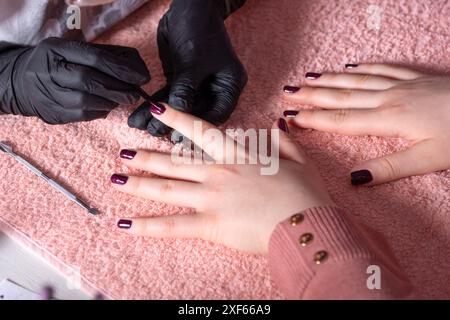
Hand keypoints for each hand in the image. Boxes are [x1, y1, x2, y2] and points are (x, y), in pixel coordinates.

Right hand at [2, 37, 149, 123]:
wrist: (22, 82)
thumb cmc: (59, 63)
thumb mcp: (76, 50)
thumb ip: (106, 56)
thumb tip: (139, 70)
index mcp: (57, 49)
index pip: (94, 58)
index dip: (121, 69)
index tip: (142, 77)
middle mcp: (49, 71)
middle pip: (89, 81)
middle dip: (118, 89)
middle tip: (136, 94)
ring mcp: (48, 94)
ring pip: (86, 101)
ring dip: (111, 101)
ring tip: (122, 99)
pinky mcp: (53, 114)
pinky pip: (83, 116)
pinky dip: (100, 111)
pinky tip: (107, 106)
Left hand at [112, 103, 332, 253]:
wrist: (305, 223)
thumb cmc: (304, 194)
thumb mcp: (300, 160)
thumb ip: (283, 141)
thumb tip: (272, 128)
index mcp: (238, 156)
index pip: (201, 132)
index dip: (176, 119)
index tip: (156, 110)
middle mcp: (218, 173)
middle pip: (174, 162)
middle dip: (147, 157)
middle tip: (125, 153)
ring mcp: (211, 198)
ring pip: (166, 188)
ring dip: (138, 184)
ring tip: (115, 179)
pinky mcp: (211, 224)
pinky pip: (173, 226)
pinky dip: (147, 226)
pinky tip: (124, 224)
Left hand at [128, 0, 246, 136]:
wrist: (186, 6)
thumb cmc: (198, 30)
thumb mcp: (193, 61)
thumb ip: (184, 89)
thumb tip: (173, 116)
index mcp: (230, 86)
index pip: (217, 114)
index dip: (198, 126)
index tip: (178, 135)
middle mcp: (216, 89)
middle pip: (196, 114)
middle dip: (175, 125)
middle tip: (156, 132)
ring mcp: (198, 86)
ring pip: (179, 108)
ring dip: (160, 118)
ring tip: (141, 126)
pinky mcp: (181, 81)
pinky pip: (168, 97)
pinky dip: (154, 105)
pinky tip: (140, 116)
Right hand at [283, 64, 449, 185]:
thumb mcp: (431, 159)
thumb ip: (391, 168)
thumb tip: (354, 179)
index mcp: (390, 119)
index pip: (342, 119)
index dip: (314, 118)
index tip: (291, 117)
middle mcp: (390, 98)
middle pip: (343, 96)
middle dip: (313, 95)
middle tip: (288, 92)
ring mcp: (403, 85)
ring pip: (358, 80)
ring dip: (330, 79)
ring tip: (307, 78)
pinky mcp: (416, 78)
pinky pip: (383, 69)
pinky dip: (363, 68)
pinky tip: (350, 65)